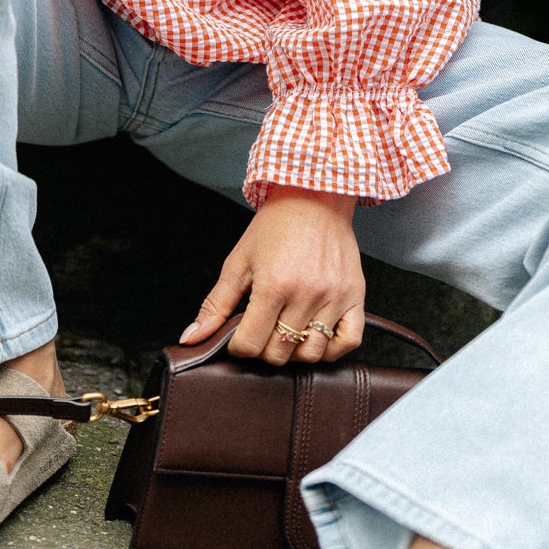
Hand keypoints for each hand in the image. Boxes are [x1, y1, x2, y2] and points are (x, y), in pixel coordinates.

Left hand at [180, 187, 365, 365]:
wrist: (314, 195)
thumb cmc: (275, 225)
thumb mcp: (239, 260)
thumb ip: (216, 304)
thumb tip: (192, 338)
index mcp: (273, 284)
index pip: (250, 344)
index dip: (238, 346)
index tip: (239, 335)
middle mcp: (306, 293)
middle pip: (279, 354)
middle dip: (263, 348)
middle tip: (261, 329)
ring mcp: (334, 296)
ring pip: (311, 354)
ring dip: (294, 351)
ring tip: (286, 331)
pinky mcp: (356, 295)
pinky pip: (349, 342)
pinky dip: (331, 349)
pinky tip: (315, 334)